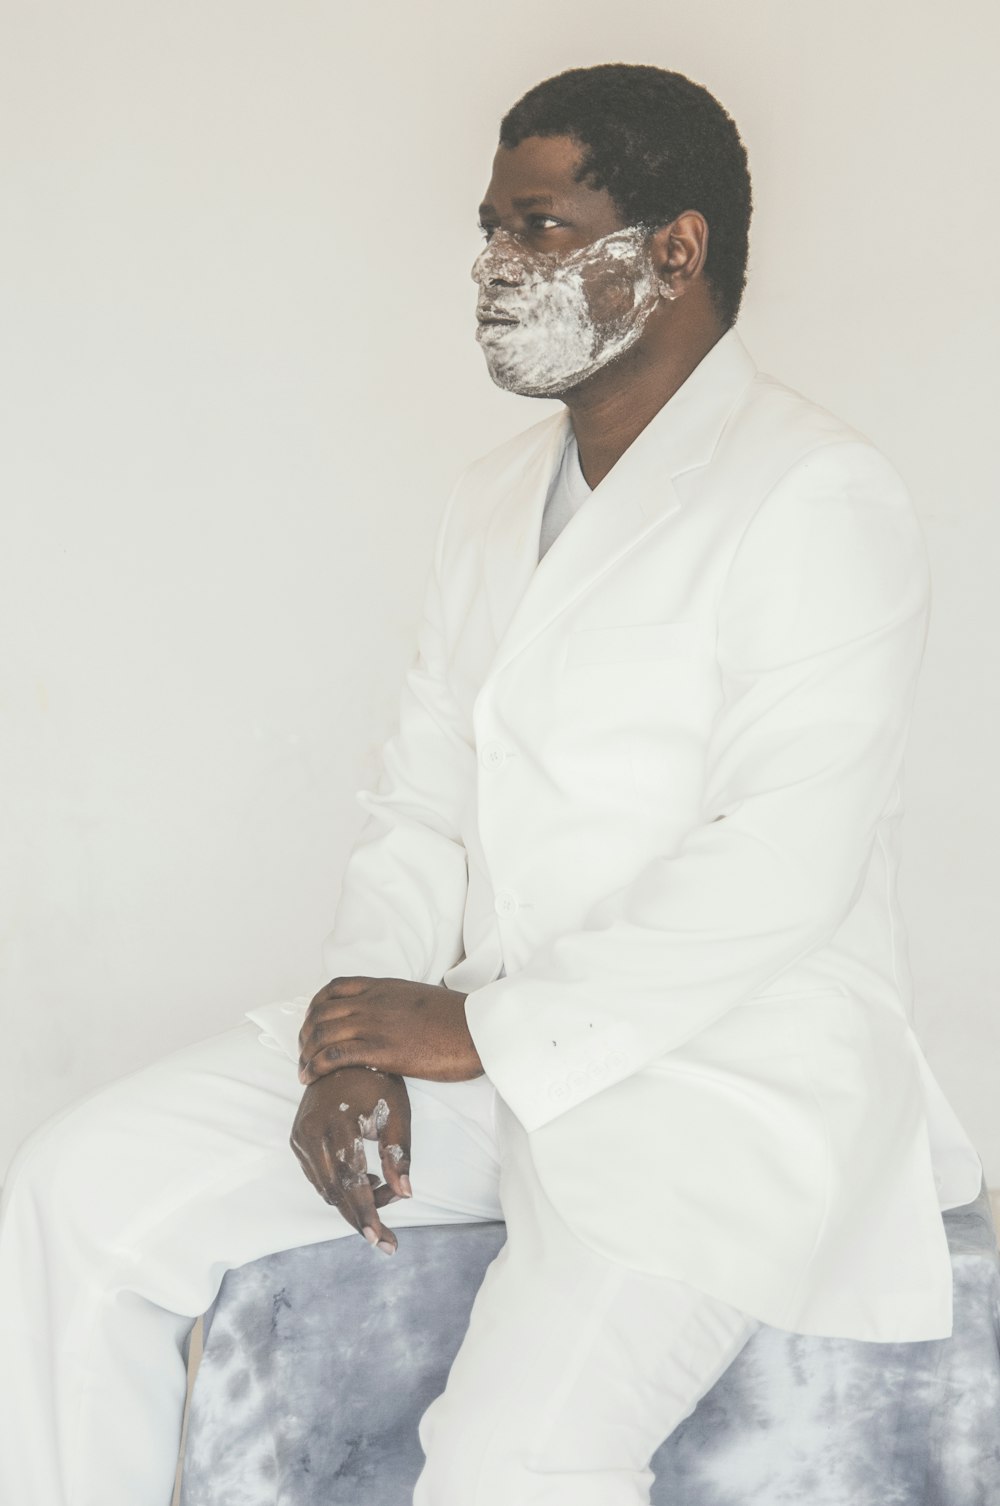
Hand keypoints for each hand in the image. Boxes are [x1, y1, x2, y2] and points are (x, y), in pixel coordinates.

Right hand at [289, 1067, 411, 1254]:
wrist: (344, 1056)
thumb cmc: (377, 1082)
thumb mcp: (396, 1112)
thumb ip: (399, 1154)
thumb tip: (405, 1194)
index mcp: (338, 1122)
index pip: (352, 1180)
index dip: (367, 1212)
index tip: (381, 1240)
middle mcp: (311, 1132)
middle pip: (335, 1191)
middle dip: (361, 1217)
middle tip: (386, 1239)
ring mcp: (300, 1136)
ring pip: (326, 1188)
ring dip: (353, 1200)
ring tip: (384, 1189)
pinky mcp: (297, 1139)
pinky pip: (319, 1176)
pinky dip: (341, 1186)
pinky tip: (365, 1177)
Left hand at [297, 976, 482, 1085]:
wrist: (478, 1029)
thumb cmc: (458, 1019)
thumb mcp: (421, 998)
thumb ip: (400, 1003)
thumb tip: (395, 1014)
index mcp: (384, 986)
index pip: (334, 988)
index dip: (315, 1006)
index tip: (312, 1024)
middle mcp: (374, 1001)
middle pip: (321, 1012)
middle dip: (305, 1033)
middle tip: (304, 1053)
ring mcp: (376, 1024)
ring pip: (323, 1033)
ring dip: (305, 1053)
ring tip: (303, 1070)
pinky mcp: (381, 1050)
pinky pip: (335, 1055)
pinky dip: (316, 1066)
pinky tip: (310, 1077)